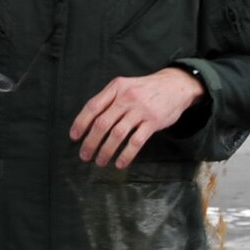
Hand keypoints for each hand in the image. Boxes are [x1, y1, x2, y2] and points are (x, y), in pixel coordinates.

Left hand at [70, 67, 203, 167]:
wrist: (175, 86)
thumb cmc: (146, 90)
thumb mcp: (126, 86)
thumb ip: (109, 100)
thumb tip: (88, 122)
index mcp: (116, 88)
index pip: (93, 106)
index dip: (81, 123)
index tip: (74, 137)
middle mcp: (127, 98)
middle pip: (102, 123)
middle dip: (90, 142)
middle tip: (85, 156)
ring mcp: (141, 110)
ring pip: (117, 134)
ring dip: (106, 151)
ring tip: (100, 162)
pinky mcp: (154, 122)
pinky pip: (136, 142)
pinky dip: (126, 154)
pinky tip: (120, 163)